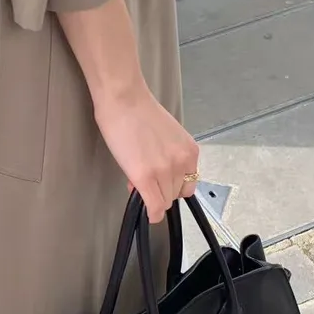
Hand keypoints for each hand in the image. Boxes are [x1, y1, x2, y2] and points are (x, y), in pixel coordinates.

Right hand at [94, 81, 199, 223]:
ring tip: (136, 180)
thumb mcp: (167, 136)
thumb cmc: (138, 111)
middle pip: (175, 194)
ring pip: (164, 201)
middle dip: (160, 190)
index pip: (188, 183)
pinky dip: (152, 214)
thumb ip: (168, 157)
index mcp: (190, 151)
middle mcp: (182, 162)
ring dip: (151, 197)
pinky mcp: (146, 177)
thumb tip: (158, 176)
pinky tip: (147, 212)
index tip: (160, 182)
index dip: (171, 185)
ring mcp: (165, 171)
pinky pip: (155, 207)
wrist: (123, 99)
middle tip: (143, 179)